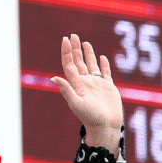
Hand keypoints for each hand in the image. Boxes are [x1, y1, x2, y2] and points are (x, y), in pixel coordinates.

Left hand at [51, 34, 123, 155]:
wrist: (106, 127)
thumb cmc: (90, 117)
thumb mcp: (76, 103)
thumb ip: (66, 90)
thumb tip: (53, 77)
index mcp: (77, 85)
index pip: (69, 64)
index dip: (66, 52)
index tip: (65, 39)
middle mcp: (85, 83)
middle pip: (78, 62)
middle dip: (75, 48)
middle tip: (73, 35)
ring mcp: (96, 85)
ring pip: (91, 65)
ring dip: (88, 54)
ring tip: (85, 43)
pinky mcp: (108, 88)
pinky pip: (105, 73)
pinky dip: (103, 65)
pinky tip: (101, 57)